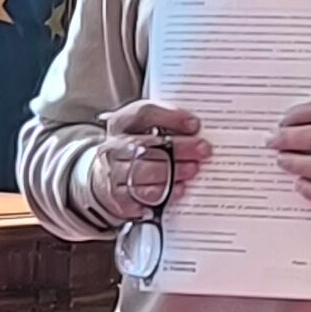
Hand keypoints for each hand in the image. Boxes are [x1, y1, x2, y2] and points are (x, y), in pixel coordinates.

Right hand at [96, 98, 208, 215]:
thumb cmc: (133, 152)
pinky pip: (143, 196)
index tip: (194, 124)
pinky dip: (165, 192)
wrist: (107, 180)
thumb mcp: (142, 131)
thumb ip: (165, 126)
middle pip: (145, 145)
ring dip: (173, 170)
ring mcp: (113, 173)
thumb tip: (196, 131)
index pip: (143, 114)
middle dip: (178, 147)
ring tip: (193, 169)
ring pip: (144, 171)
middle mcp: (112, 148)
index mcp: (120, 124)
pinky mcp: (118, 198)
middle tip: (203, 149)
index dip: (170, 117)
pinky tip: (179, 188)